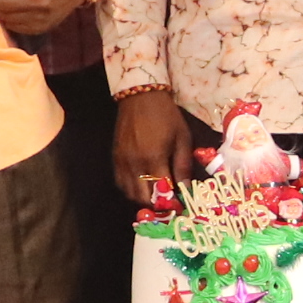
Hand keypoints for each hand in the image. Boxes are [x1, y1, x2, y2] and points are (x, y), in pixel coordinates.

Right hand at [113, 86, 194, 202]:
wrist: (140, 97)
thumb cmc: (166, 116)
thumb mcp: (182, 138)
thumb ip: (183, 165)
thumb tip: (186, 188)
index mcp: (154, 158)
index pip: (163, 191)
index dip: (172, 202)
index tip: (180, 205)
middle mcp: (135, 164)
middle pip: (143, 197)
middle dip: (157, 204)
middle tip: (168, 202)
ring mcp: (123, 162)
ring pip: (130, 193)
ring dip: (143, 199)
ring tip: (156, 196)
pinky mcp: (115, 158)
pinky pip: (120, 183)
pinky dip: (131, 190)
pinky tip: (142, 186)